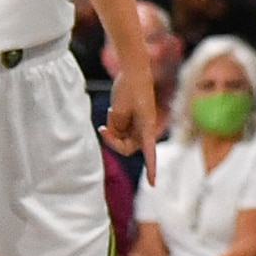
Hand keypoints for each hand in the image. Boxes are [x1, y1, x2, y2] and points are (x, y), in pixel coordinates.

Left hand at [101, 63, 158, 184]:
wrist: (133, 72)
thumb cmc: (130, 88)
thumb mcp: (119, 108)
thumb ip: (117, 124)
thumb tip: (116, 132)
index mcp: (147, 127)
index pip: (150, 152)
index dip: (151, 168)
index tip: (153, 183)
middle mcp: (145, 129)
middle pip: (127, 147)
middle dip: (113, 141)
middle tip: (102, 128)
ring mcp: (139, 126)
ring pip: (123, 139)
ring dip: (113, 131)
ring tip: (111, 113)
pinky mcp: (132, 122)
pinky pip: (120, 131)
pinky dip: (113, 125)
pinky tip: (112, 111)